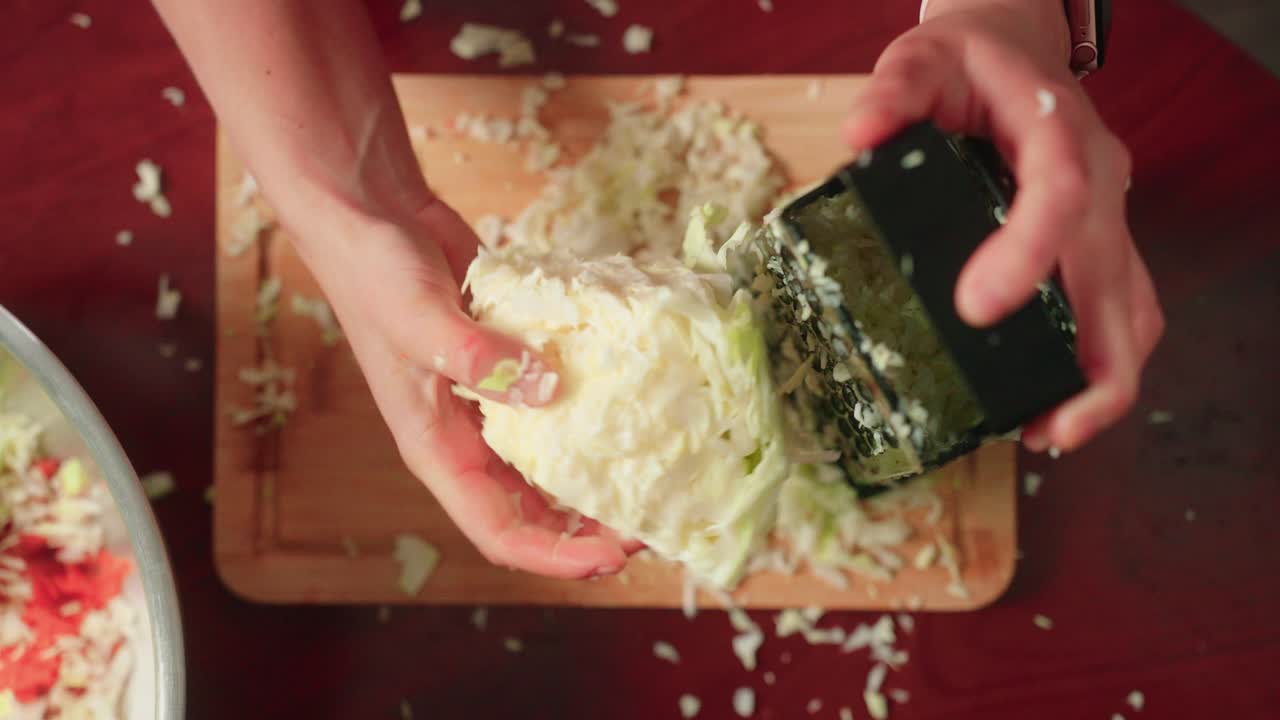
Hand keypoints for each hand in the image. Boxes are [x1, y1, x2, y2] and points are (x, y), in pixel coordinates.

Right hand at [300, 198, 636, 578]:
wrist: (370, 211)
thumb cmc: (374, 272)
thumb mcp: (420, 318)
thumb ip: (478, 357)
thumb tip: (548, 390)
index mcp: (436, 447)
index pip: (496, 529)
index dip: (554, 554)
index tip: (611, 556)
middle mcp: (464, 437)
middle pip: (531, 509)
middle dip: (587, 527)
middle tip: (651, 522)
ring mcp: (490, 401)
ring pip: (548, 463)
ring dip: (595, 479)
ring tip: (653, 479)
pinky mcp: (510, 363)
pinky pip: (557, 403)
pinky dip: (592, 414)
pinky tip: (635, 408)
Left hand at [843, 1, 1163, 451]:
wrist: (1015, 53)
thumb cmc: (968, 63)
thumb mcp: (924, 58)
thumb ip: (895, 90)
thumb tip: (861, 133)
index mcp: (1057, 132)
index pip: (1062, 192)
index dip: (1030, 253)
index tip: (976, 308)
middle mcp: (1097, 183)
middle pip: (1120, 279)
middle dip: (1094, 363)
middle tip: (1048, 428)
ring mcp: (1105, 219)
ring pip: (1133, 308)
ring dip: (1104, 379)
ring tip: (1049, 433)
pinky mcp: (1095, 247)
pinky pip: (1116, 311)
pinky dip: (1095, 363)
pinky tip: (1053, 403)